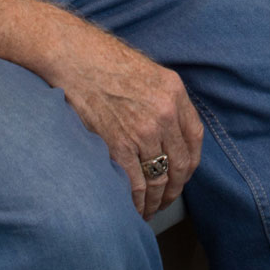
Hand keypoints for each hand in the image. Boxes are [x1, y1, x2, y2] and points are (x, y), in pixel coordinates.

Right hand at [44, 17, 203, 218]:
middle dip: (174, 188)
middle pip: (179, 164)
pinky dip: (136, 202)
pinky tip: (134, 208)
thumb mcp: (150, 73)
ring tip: (149, 210)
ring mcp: (142, 131)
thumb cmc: (106, 63)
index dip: (190, 164)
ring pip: (158, 178)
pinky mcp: (118, 145)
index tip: (183, 176)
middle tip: (166, 200)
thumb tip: (171, 134)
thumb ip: (166, 101)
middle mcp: (164, 113)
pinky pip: (135, 183)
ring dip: (155, 200)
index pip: (195, 138)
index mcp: (175, 93)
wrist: (74, 59)